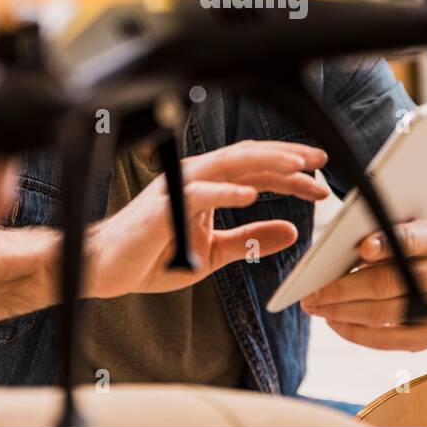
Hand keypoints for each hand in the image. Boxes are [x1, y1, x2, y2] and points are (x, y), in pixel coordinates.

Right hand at [85, 139, 329, 298]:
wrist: (107, 269)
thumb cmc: (154, 255)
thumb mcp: (214, 251)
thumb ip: (251, 238)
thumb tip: (292, 230)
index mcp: (208, 183)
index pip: (256, 170)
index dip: (289, 172)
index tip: (320, 181)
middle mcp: (196, 176)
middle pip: (249, 157)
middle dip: (287, 157)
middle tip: (320, 162)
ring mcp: (178, 187)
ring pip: (229, 164)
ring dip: (266, 164)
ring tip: (297, 169)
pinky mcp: (163, 206)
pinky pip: (199, 193)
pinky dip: (226, 191)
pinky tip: (252, 195)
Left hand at [301, 219, 426, 350]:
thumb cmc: (402, 249)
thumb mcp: (396, 230)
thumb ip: (375, 236)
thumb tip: (341, 254)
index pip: (410, 240)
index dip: (386, 244)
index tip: (363, 248)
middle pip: (388, 282)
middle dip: (343, 288)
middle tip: (311, 292)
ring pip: (382, 312)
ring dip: (341, 311)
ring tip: (314, 306)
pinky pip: (386, 340)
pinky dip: (355, 332)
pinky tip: (333, 321)